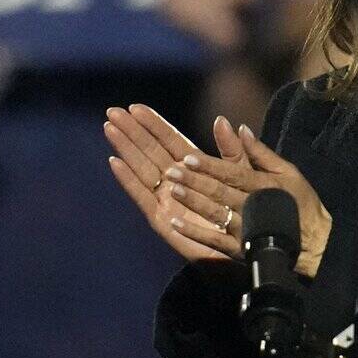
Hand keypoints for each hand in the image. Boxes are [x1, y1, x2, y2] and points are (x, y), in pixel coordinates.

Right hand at [104, 104, 248, 262]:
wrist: (245, 250)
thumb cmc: (247, 213)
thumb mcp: (242, 177)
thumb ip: (231, 151)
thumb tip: (223, 120)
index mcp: (194, 167)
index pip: (169, 139)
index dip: (152, 123)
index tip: (135, 107)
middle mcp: (176, 180)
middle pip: (149, 150)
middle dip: (132, 131)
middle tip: (112, 111)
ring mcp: (166, 199)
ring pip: (141, 168)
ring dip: (125, 148)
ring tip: (110, 128)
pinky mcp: (161, 219)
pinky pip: (141, 196)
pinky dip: (127, 180)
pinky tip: (115, 162)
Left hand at [166, 121, 331, 277]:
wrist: (315, 245)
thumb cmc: (300, 203)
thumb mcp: (288, 172)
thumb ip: (261, 152)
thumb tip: (241, 128)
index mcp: (263, 185)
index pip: (232, 173)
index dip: (210, 165)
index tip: (188, 157)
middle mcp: (252, 206)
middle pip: (219, 192)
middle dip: (194, 181)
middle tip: (172, 171)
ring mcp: (245, 229)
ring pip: (215, 214)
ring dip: (193, 202)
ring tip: (174, 190)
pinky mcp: (240, 249)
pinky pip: (214, 241)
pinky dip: (194, 233)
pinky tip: (175, 224)